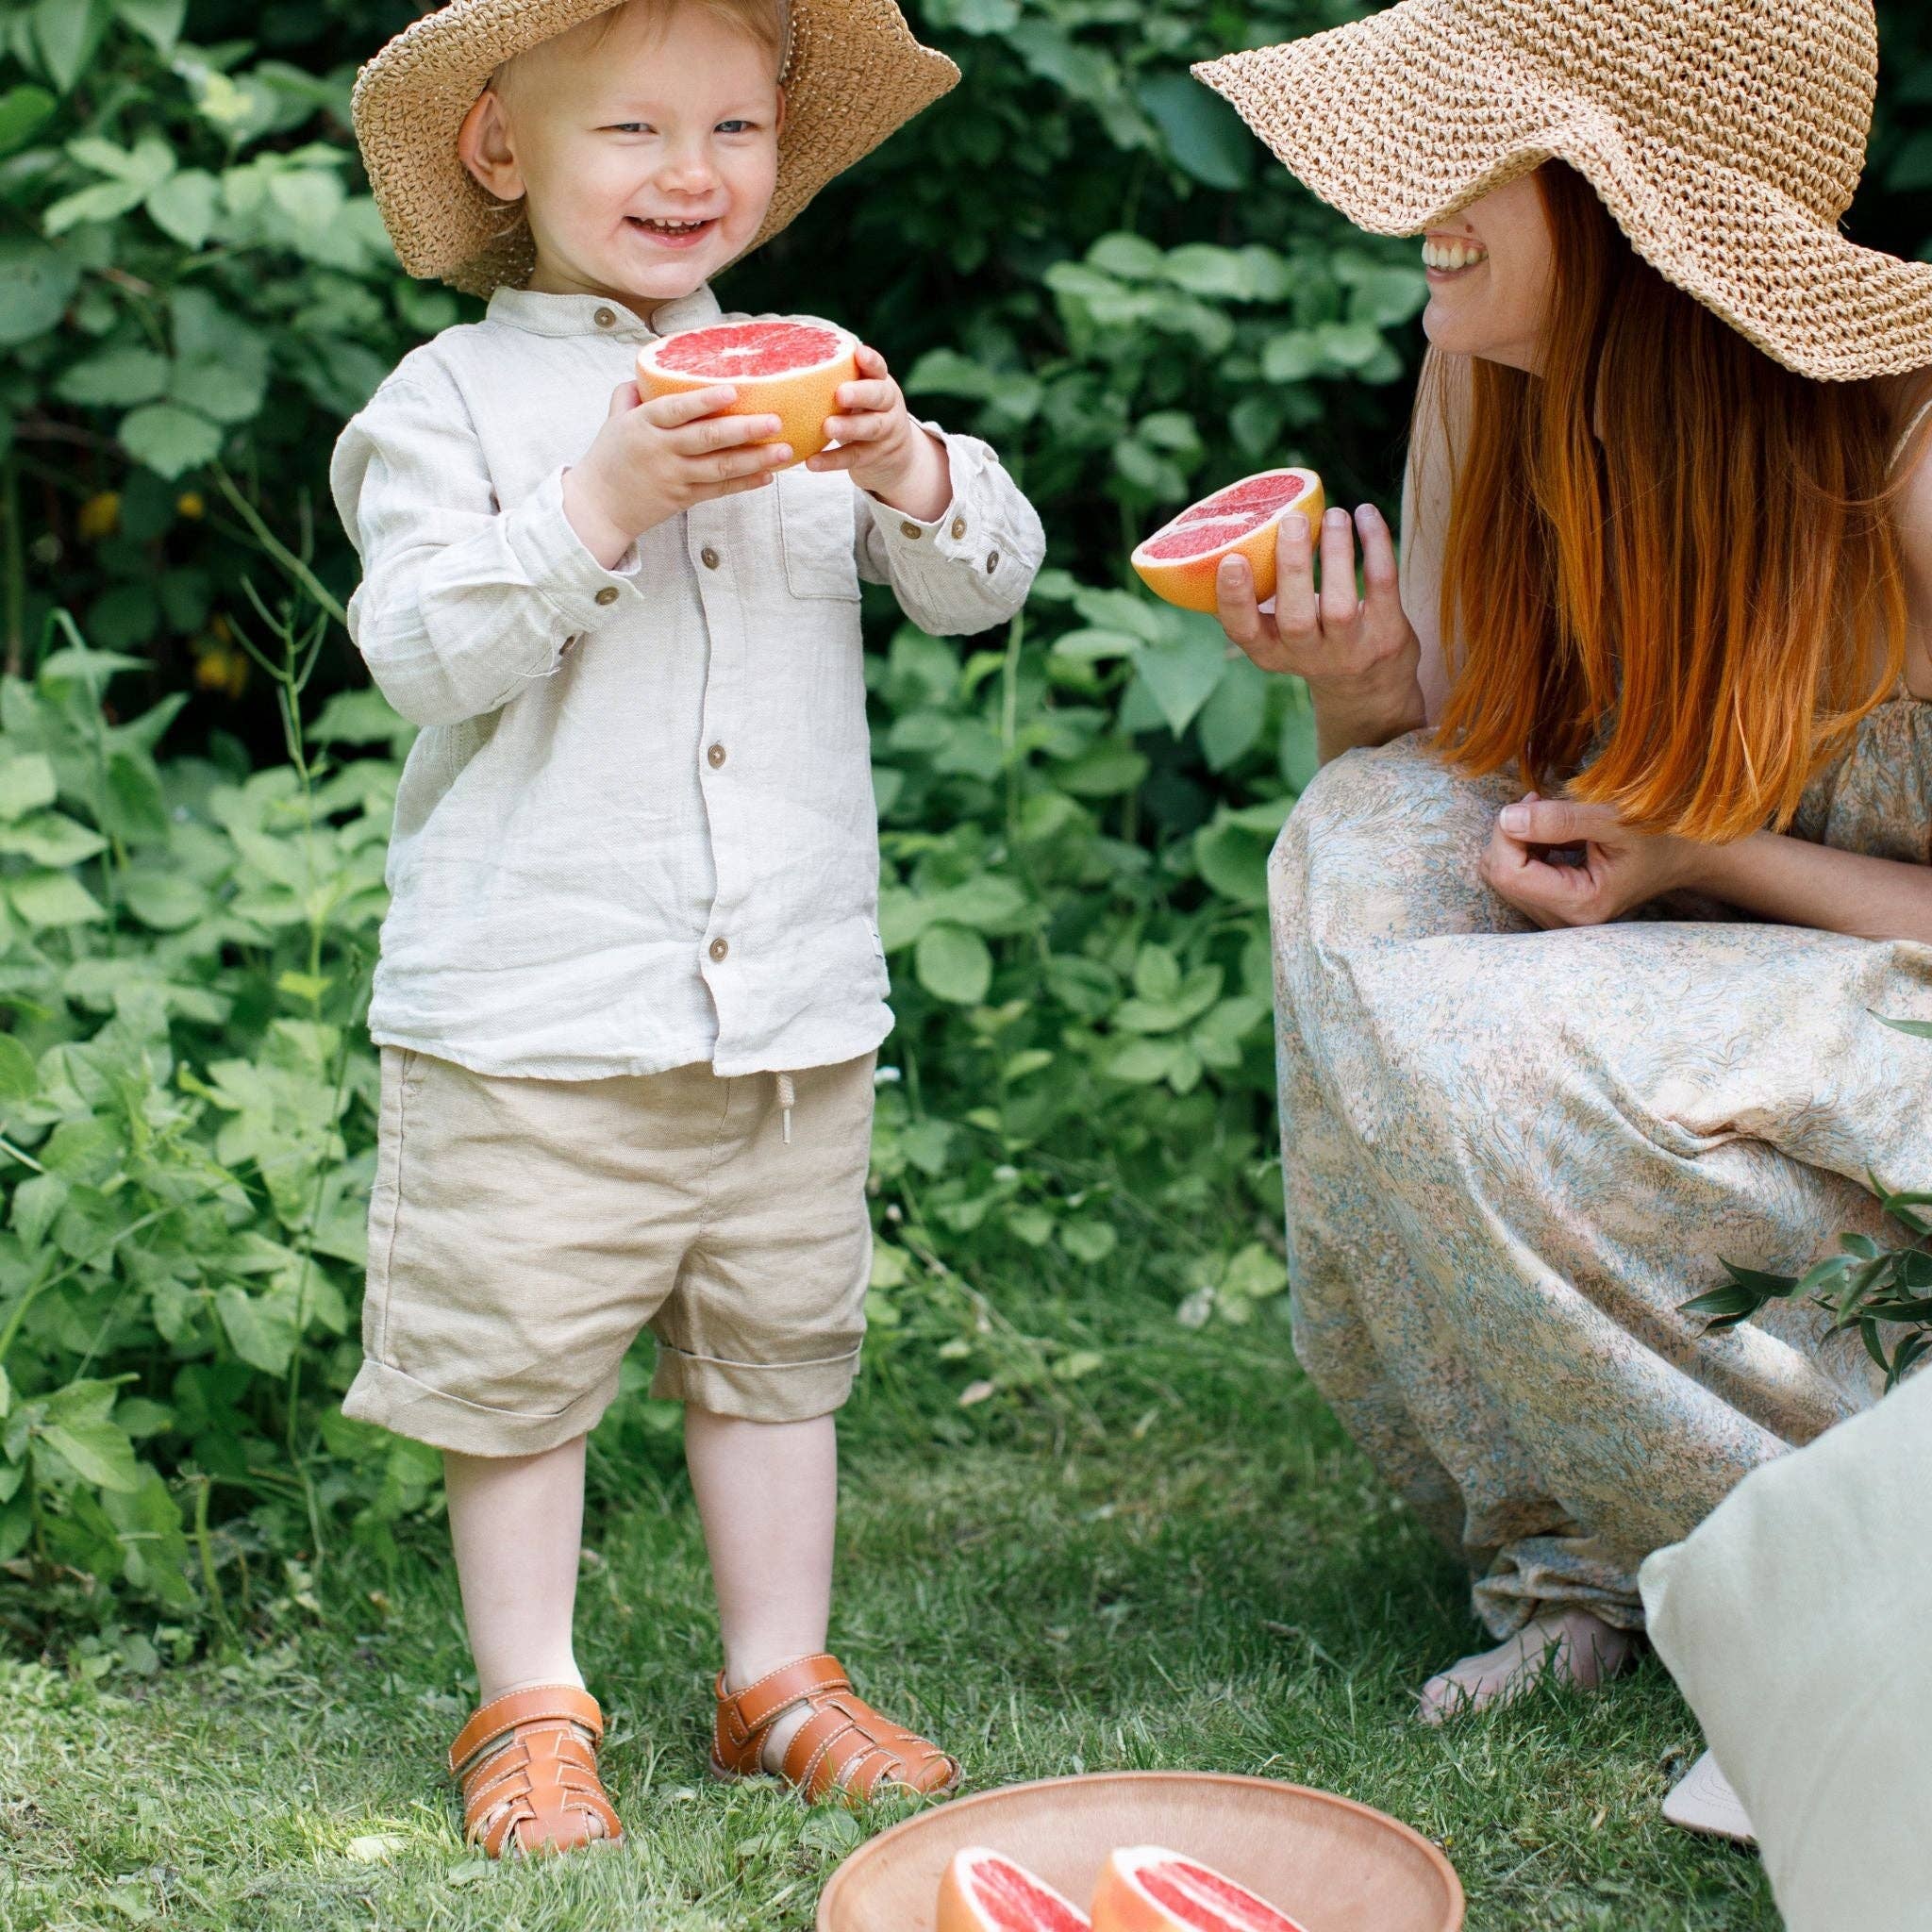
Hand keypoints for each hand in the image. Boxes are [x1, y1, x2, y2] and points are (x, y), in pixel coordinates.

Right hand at [563, 381, 792, 566]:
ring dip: (755, 459)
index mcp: (643, 425)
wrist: (598, 507)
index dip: (705, 401)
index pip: (676, 409)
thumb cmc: (610, 458)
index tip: (734, 390)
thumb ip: (632, 394)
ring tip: (784, 451)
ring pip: (720, 467)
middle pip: (707, 438)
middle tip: (776, 421)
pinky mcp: (684, 499)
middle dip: (744, 429)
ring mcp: (674, 477)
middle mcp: (660, 450)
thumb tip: (654, 372)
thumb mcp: (615, 419)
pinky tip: (768, 475)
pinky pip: (719, 490)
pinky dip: (745, 483)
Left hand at [806, 344, 950, 520]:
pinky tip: (812, 462)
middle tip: (840, 394)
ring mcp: (885, 433)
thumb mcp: (861, 395)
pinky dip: (832, 461)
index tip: (858, 354)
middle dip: (860, 394)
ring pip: (870, 428)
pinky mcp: (874, 457)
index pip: (879, 369)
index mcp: (882, 384)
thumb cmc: (864, 414)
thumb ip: (840, 379)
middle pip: (880, 397)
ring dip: (848, 427)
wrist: (895, 457)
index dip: (871, 362)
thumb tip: (791, 354)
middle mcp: (888, 406)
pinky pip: (853, 458)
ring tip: (827, 427)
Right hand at [1215, 502, 1424, 758]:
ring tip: (1334, 515)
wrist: (1369, 688)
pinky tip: (1366, 515)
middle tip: (1292, 520)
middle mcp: (1308, 657)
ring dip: (1336, 551)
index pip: (1244, 631)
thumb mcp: (1279, 635)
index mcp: (1270, 651)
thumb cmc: (1314, 641)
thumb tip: (1233, 533)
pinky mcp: (1387, 635)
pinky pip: (1382, 585)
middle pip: (1295, 618)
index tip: (1232, 559)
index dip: (1235, 598)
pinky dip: (1375, 545)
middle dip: (1292, 566)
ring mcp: (1350, 651)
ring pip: (1340, 603)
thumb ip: (1260, 600)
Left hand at [1478, 794, 1702, 927]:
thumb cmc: (1658, 835)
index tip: (1531, 800)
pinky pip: (1515, 876)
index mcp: (1581, 905)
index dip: (1507, 833)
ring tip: (1551, 817)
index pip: (1509, 873)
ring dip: (1517, 840)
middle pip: (1500, 875)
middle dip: (1510, 834)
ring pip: (1502, 875)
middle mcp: (1564, 921)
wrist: (1684, 855)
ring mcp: (1556, 917)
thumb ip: (1560, 819)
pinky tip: (1551, 834)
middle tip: (1540, 802)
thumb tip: (1506, 819)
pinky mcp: (1552, 907)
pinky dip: (1525, 849)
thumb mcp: (1615, 818)